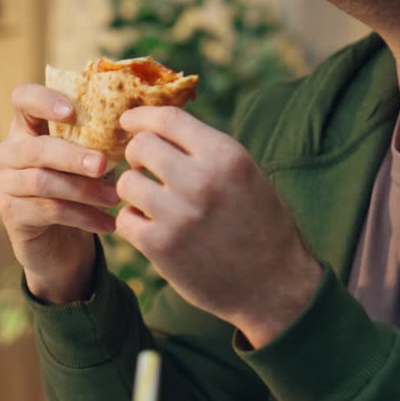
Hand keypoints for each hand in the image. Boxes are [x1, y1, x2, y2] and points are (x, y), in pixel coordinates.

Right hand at [0, 84, 120, 304]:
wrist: (62, 243)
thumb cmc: (79, 187)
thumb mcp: (88, 159)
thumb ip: (100, 139)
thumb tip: (139, 123)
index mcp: (27, 127)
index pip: (22, 99)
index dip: (43, 100)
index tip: (72, 112)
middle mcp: (9, 152)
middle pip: (37, 148)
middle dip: (73, 156)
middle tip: (104, 164)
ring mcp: (5, 184)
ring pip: (43, 182)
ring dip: (84, 190)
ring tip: (114, 197)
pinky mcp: (11, 214)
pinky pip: (49, 210)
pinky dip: (84, 216)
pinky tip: (109, 223)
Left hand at [114, 106, 321, 347]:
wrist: (275, 284)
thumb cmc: (260, 224)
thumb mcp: (245, 175)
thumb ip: (206, 150)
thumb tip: (160, 126)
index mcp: (226, 155)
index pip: (168, 118)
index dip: (142, 116)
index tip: (129, 120)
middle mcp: (201, 180)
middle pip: (141, 146)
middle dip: (136, 155)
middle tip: (143, 168)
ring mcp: (178, 214)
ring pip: (127, 182)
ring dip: (133, 190)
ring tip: (150, 201)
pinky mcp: (161, 247)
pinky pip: (125, 219)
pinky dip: (133, 222)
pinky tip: (150, 226)